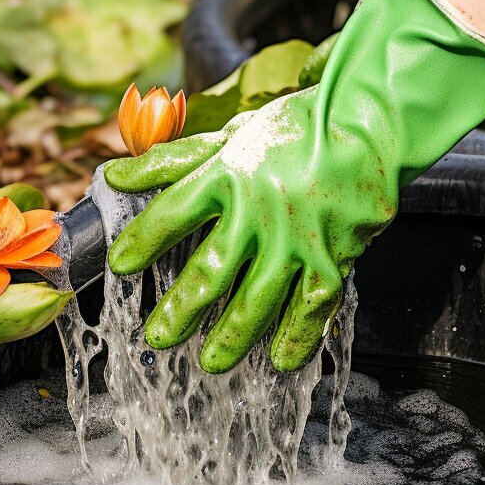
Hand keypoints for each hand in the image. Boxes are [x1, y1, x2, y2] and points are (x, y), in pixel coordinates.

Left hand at [105, 0, 484, 372]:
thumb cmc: (297, 128)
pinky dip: (297, 336)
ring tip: (210, 362)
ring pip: (257, 299)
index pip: (172, 215)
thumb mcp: (229, 136)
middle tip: (158, 339)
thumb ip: (171, 162)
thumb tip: (114, 177)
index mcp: (227, 176)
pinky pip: (313, 306)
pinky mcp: (333, 256)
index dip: (144, 241)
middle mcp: (258, 212)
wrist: (370, 122)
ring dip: (231, 336)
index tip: (121, 266)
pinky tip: (280, 360)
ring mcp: (297, 239)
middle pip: (209, 271)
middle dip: (180, 311)